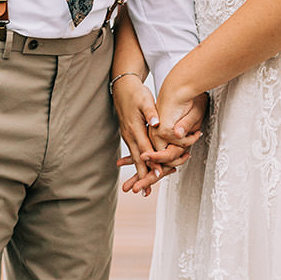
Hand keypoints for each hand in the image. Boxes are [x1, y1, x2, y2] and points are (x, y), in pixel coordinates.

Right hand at [112, 74, 198, 195]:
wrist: (122, 87)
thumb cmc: (136, 93)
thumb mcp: (145, 100)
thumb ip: (151, 113)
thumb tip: (157, 123)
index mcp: (135, 128)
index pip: (145, 149)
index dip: (152, 163)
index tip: (158, 174)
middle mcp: (130, 135)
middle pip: (138, 159)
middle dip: (142, 175)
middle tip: (145, 192)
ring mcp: (128, 136)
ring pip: (136, 158)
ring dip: (140, 172)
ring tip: (143, 188)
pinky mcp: (129, 135)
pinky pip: (135, 152)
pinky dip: (140, 163)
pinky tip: (144, 171)